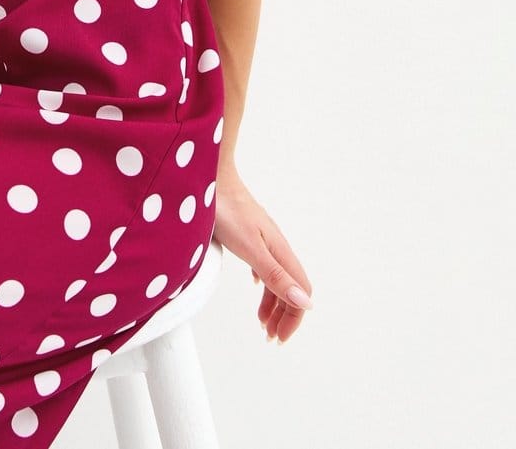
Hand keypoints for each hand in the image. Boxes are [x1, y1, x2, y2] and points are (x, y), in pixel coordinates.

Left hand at [212, 159, 313, 342]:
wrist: (210, 178)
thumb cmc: (227, 210)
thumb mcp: (251, 249)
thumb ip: (275, 276)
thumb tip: (306, 303)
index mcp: (280, 251)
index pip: (300, 291)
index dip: (294, 318)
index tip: (279, 338)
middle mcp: (276, 246)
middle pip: (290, 287)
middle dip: (284, 315)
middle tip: (271, 337)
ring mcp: (263, 239)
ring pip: (276, 277)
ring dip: (273, 303)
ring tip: (263, 322)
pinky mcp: (249, 234)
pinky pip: (263, 265)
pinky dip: (263, 284)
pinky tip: (255, 286)